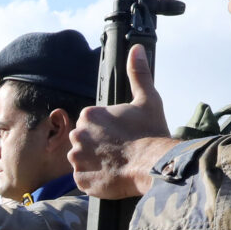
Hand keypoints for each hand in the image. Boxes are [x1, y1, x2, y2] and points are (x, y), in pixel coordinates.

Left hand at [69, 44, 172, 198]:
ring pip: (83, 160)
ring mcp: (77, 159)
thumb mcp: (147, 98)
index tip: (123, 134)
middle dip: (100, 145)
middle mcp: (77, 135)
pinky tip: (111, 175)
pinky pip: (84, 178)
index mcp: (89, 115)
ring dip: (96, 162)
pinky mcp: (80, 180)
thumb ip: (138, 74)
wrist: (153, 165)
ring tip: (117, 163)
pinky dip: (95, 179)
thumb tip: (136, 49)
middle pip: (86, 140)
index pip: (93, 122)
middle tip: (121, 149)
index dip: (109, 129)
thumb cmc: (151, 132)